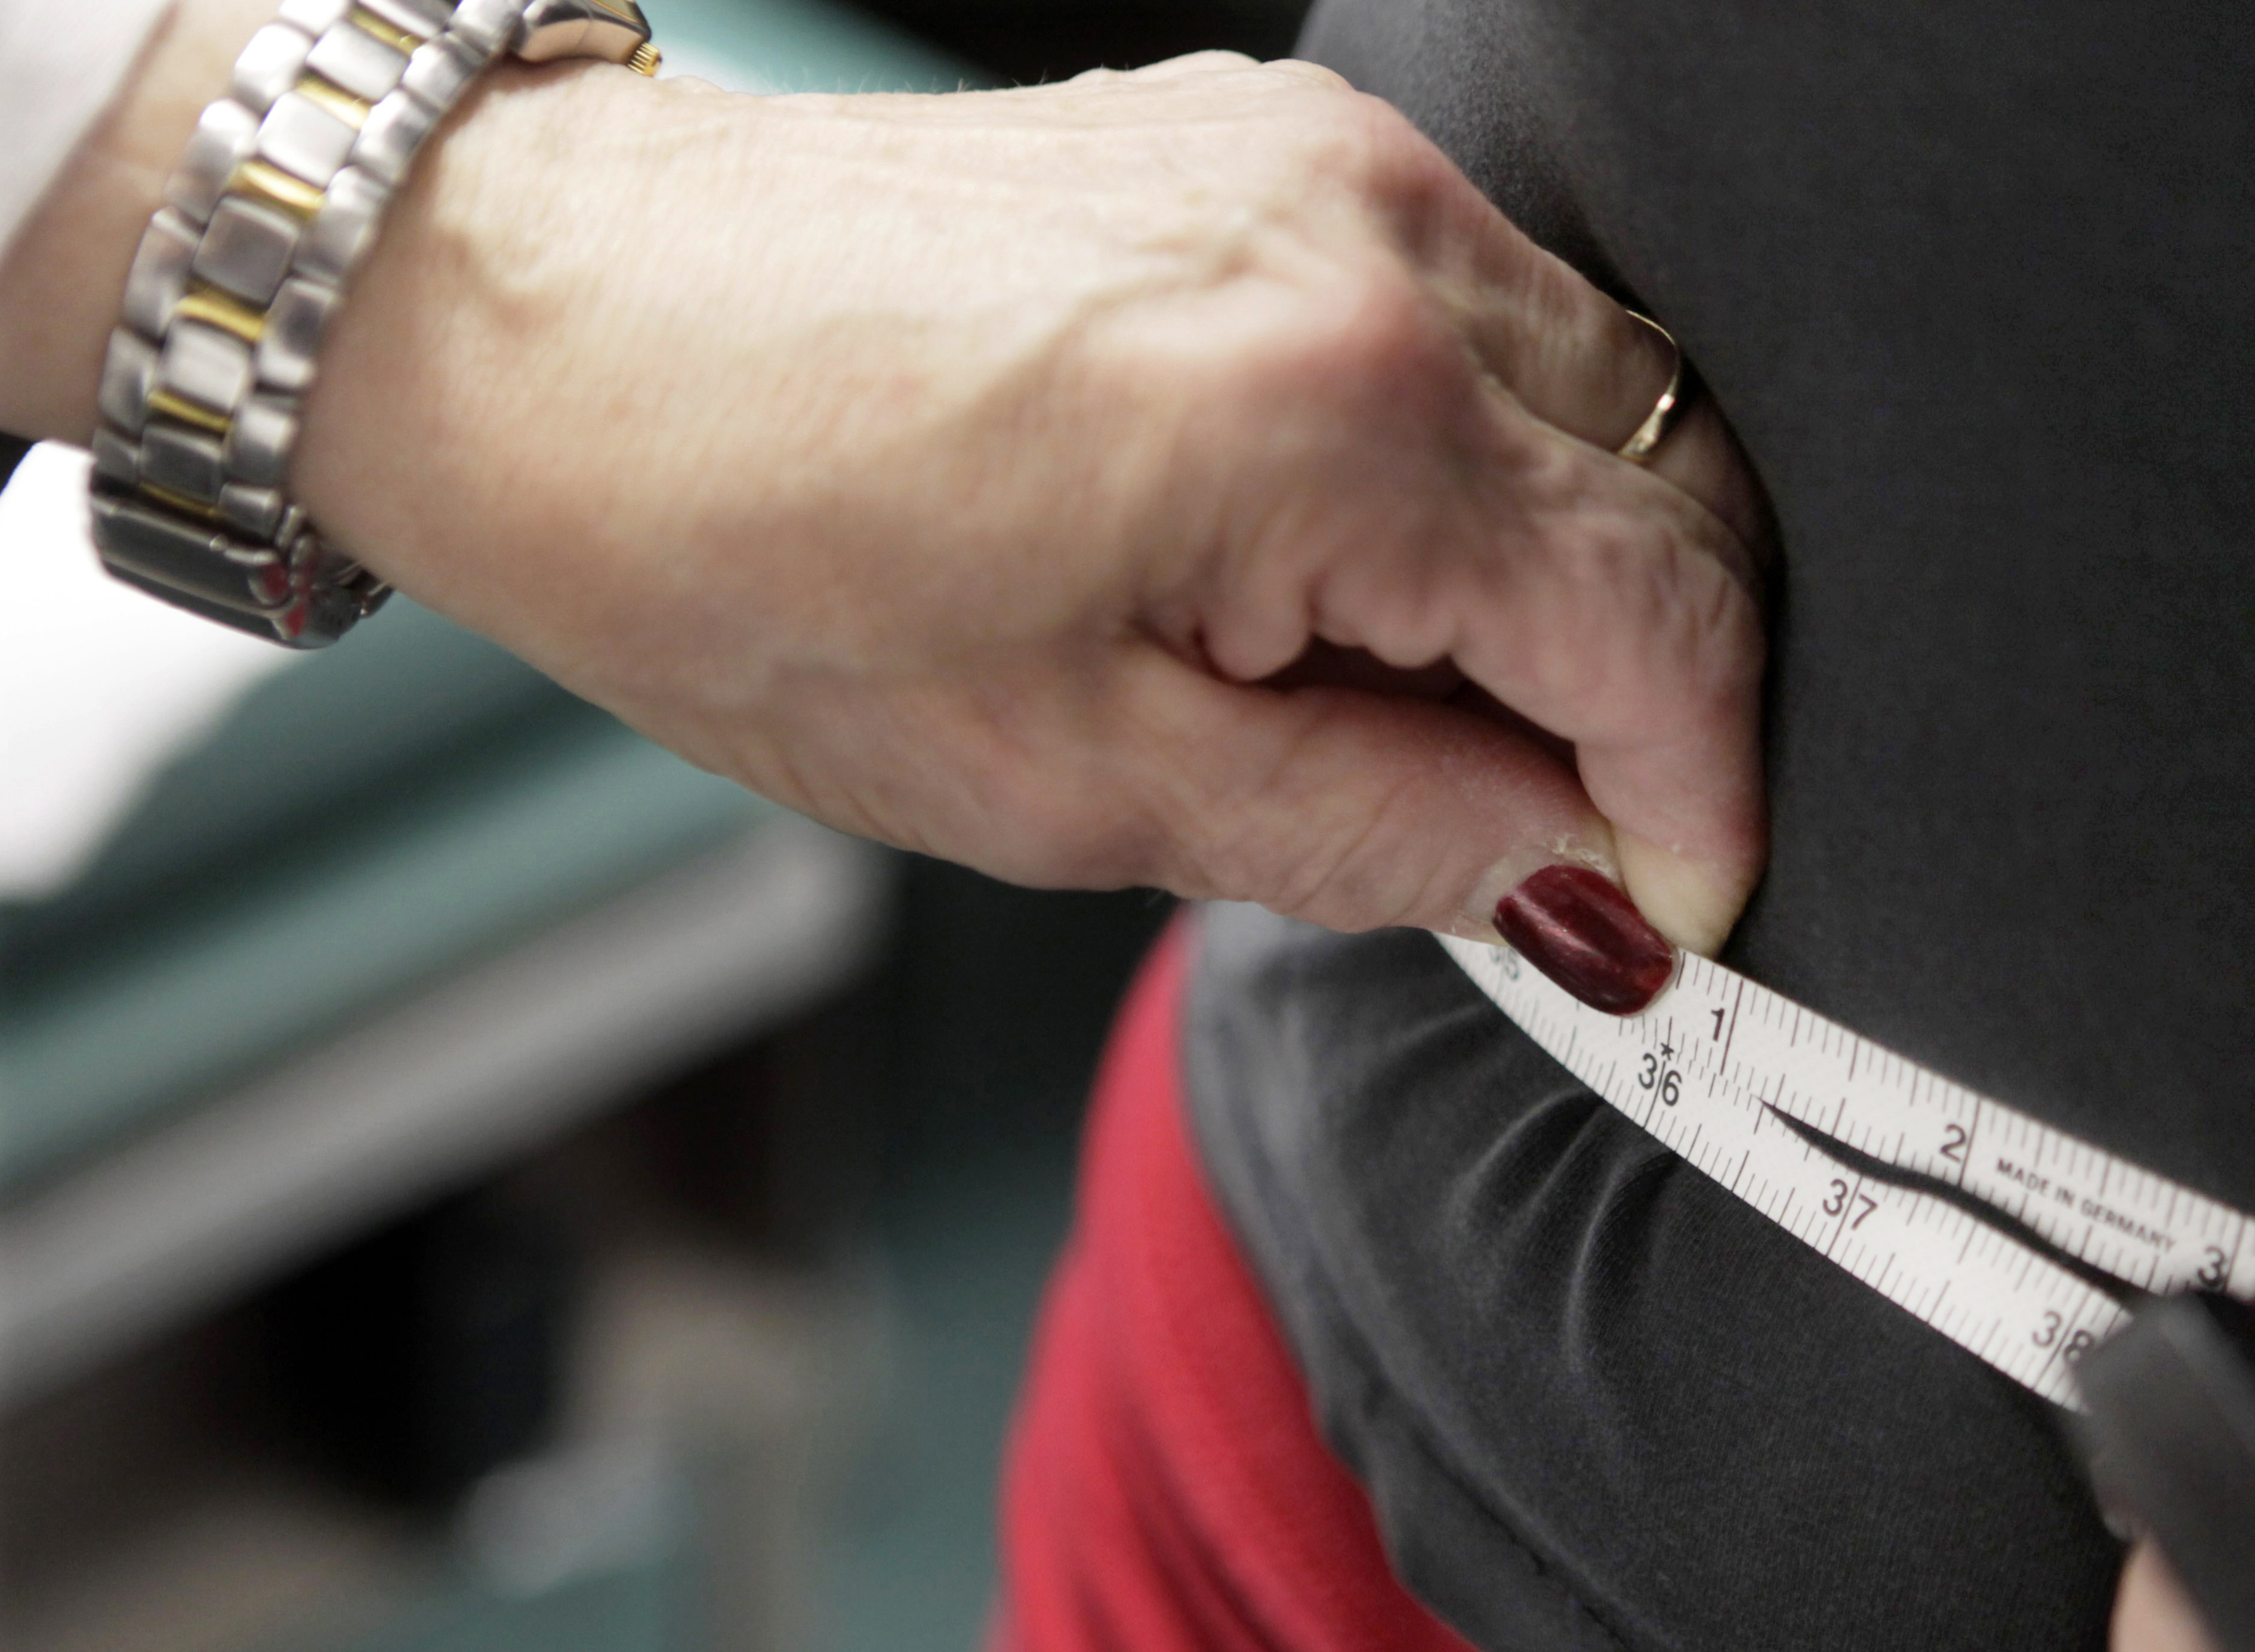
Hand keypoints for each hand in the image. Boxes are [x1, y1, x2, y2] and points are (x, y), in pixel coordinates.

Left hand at [0, 4, 1766, 954]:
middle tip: (1549, 841)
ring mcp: (1335, 161)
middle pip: (1684, 497)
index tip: (1671, 910)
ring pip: (1614, 404)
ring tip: (1425, 707)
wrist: (552, 320)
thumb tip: (1572, 876)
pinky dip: (1494, 471)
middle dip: (1656, 694)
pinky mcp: (1283, 139)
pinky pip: (1499, 323)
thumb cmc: (753, 556)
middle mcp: (1373, 243)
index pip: (1667, 623)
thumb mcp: (1080, 790)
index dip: (1702, 799)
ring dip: (1578, 580)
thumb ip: (1384, 838)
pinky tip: (1375, 570)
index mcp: (1336, 414)